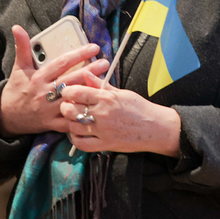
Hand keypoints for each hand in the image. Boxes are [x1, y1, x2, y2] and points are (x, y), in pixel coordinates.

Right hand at [0, 25, 108, 137]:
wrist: (6, 117)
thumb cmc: (15, 90)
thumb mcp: (18, 68)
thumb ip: (22, 47)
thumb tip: (17, 27)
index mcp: (38, 78)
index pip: (61, 63)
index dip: (79, 54)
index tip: (94, 48)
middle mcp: (44, 93)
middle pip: (71, 80)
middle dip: (90, 71)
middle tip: (105, 63)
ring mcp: (49, 109)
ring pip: (72, 100)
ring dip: (89, 92)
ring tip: (105, 84)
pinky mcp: (51, 124)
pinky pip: (69, 121)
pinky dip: (81, 117)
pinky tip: (94, 110)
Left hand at [59, 78, 181, 156]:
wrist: (154, 128)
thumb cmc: (139, 108)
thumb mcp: (121, 92)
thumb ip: (101, 84)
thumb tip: (87, 73)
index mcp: (106, 98)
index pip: (77, 92)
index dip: (67, 91)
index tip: (67, 91)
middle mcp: (102, 114)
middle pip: (71, 110)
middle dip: (65, 107)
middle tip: (67, 105)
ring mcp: (102, 131)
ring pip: (73, 127)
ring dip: (69, 122)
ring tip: (72, 119)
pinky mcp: (105, 144)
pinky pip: (82, 144)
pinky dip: (75, 139)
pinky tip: (76, 133)